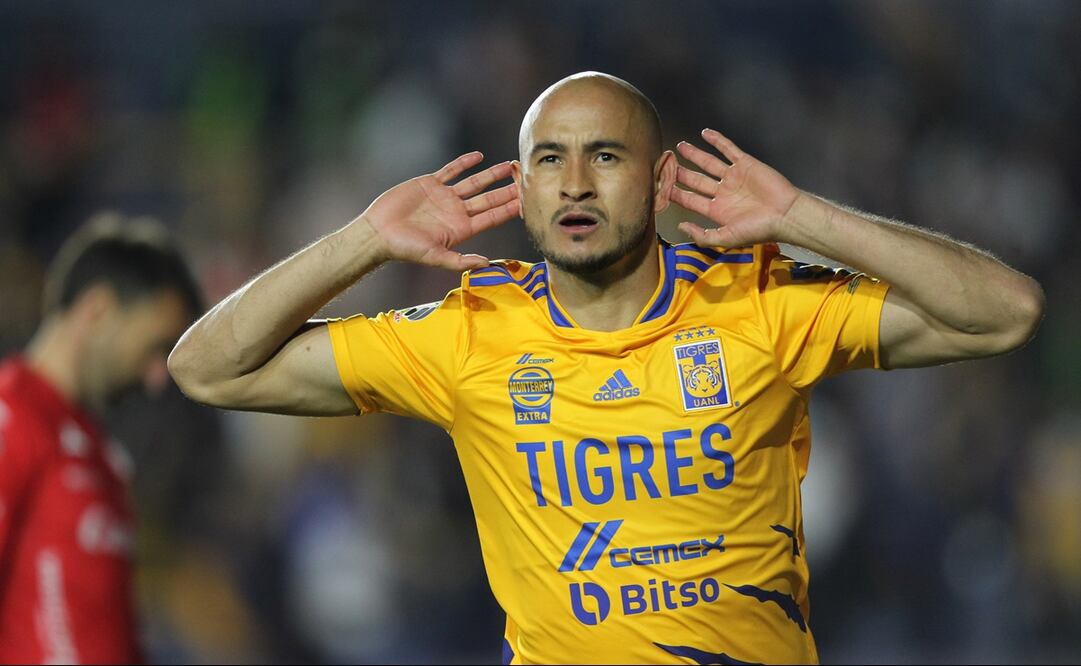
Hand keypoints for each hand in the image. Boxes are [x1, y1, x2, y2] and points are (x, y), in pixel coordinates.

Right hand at [361, 152, 519, 270]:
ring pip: (474, 183)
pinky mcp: (429, 184)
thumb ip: (460, 261)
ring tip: (509, 166)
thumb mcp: (435, 257)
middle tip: (526, 180)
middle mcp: (456, 212)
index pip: (492, 217)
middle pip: (488, 199)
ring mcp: (444, 197)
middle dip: (507, 190)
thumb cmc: (405, 249)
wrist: (378, 233)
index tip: (527, 201)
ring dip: (491, 174)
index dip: (509, 209)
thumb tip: (486, 264)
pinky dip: (463, 163)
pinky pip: (451, 170)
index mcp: (461, 229)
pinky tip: (478, 156)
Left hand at [671, 129, 799, 247]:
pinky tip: (705, 133)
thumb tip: (680, 227)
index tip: (660, 185)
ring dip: (694, 154)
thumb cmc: (759, 230)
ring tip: (679, 147)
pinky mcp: (745, 164)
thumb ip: (703, 235)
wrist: (785, 214)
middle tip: (664, 163)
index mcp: (716, 210)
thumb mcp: (726, 238)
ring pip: (708, 163)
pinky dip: (717, 140)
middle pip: (695, 180)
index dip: (674, 192)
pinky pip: (728, 149)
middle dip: (680, 172)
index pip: (689, 199)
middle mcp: (722, 192)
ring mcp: (733, 177)